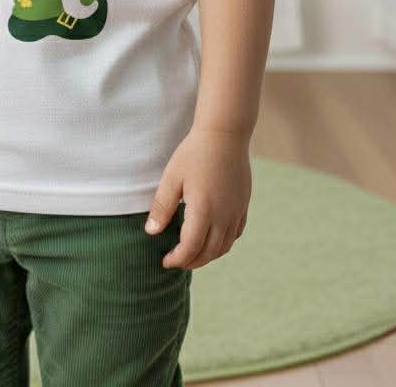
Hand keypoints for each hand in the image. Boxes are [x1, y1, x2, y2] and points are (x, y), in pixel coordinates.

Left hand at [144, 123, 251, 270]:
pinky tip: (212, 238)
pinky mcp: (244, 205)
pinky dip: (223, 243)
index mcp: (203, 211)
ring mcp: (236, 211)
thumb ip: (162, 207)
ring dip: (208, 256)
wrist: (225, 134)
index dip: (177, 259)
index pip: (190, 248)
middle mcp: (224, 216)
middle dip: (191, 261)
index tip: (165, 261)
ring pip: (224, 247)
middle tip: (176, 260)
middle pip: (209, 253)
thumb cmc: (194, 153)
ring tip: (192, 253)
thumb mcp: (172, 178)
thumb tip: (151, 233)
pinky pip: (235, 234)